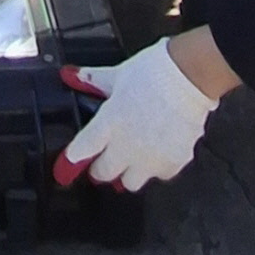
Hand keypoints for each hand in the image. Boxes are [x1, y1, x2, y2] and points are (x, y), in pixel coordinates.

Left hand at [53, 40, 216, 190]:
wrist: (190, 77)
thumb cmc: (153, 71)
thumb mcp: (117, 73)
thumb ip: (92, 79)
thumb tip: (69, 75)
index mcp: (108, 122)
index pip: (81, 150)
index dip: (71, 161)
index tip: (65, 168)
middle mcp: (126, 146)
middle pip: (103, 173)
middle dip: (100, 168)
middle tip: (103, 158)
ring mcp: (150, 158)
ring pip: (130, 182)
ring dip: (127, 173)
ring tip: (131, 159)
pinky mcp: (173, 162)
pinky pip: (159, 175)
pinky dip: (156, 168)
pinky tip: (157, 152)